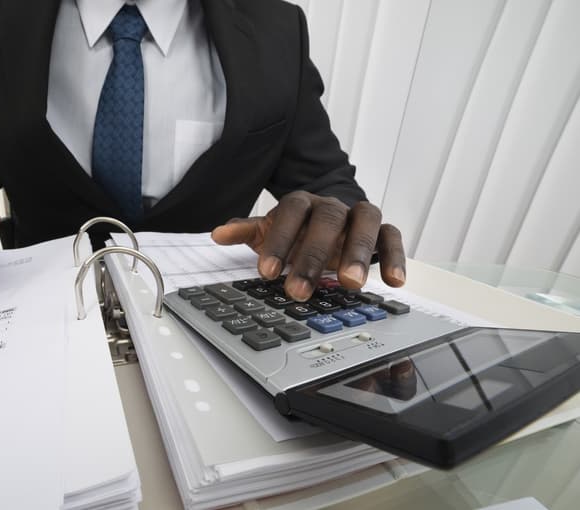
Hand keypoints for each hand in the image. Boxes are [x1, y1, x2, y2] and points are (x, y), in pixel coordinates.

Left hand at [211, 190, 404, 300]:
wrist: (328, 222)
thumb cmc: (297, 231)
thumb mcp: (269, 232)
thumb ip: (248, 232)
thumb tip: (218, 234)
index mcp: (302, 203)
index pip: (291, 212)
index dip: (279, 240)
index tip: (266, 272)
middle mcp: (332, 205)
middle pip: (327, 219)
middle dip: (312, 255)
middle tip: (299, 289)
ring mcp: (358, 216)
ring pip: (365, 222)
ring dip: (359, 252)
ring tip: (350, 283)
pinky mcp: (382, 231)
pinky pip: (392, 236)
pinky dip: (395, 256)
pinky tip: (394, 282)